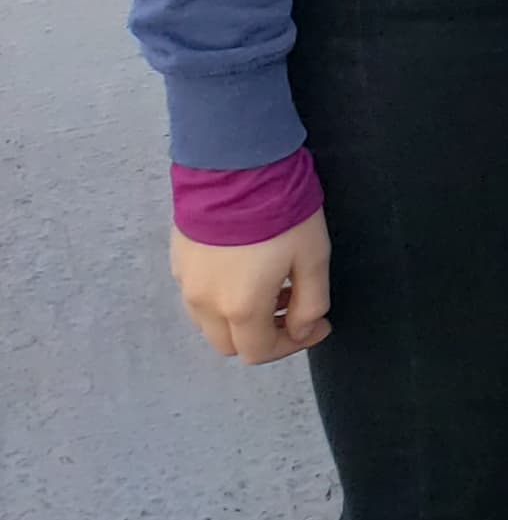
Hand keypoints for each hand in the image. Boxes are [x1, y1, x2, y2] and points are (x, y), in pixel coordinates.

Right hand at [172, 212, 332, 364]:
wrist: (236, 168)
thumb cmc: (281, 213)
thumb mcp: (312, 257)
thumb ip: (310, 303)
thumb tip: (303, 330)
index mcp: (240, 308)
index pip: (259, 352)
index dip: (292, 346)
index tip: (317, 324)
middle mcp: (205, 303)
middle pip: (230, 344)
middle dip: (264, 336)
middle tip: (293, 308)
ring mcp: (186, 282)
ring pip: (210, 322)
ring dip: (241, 318)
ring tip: (273, 287)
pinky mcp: (178, 260)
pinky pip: (198, 296)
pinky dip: (222, 298)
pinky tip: (246, 270)